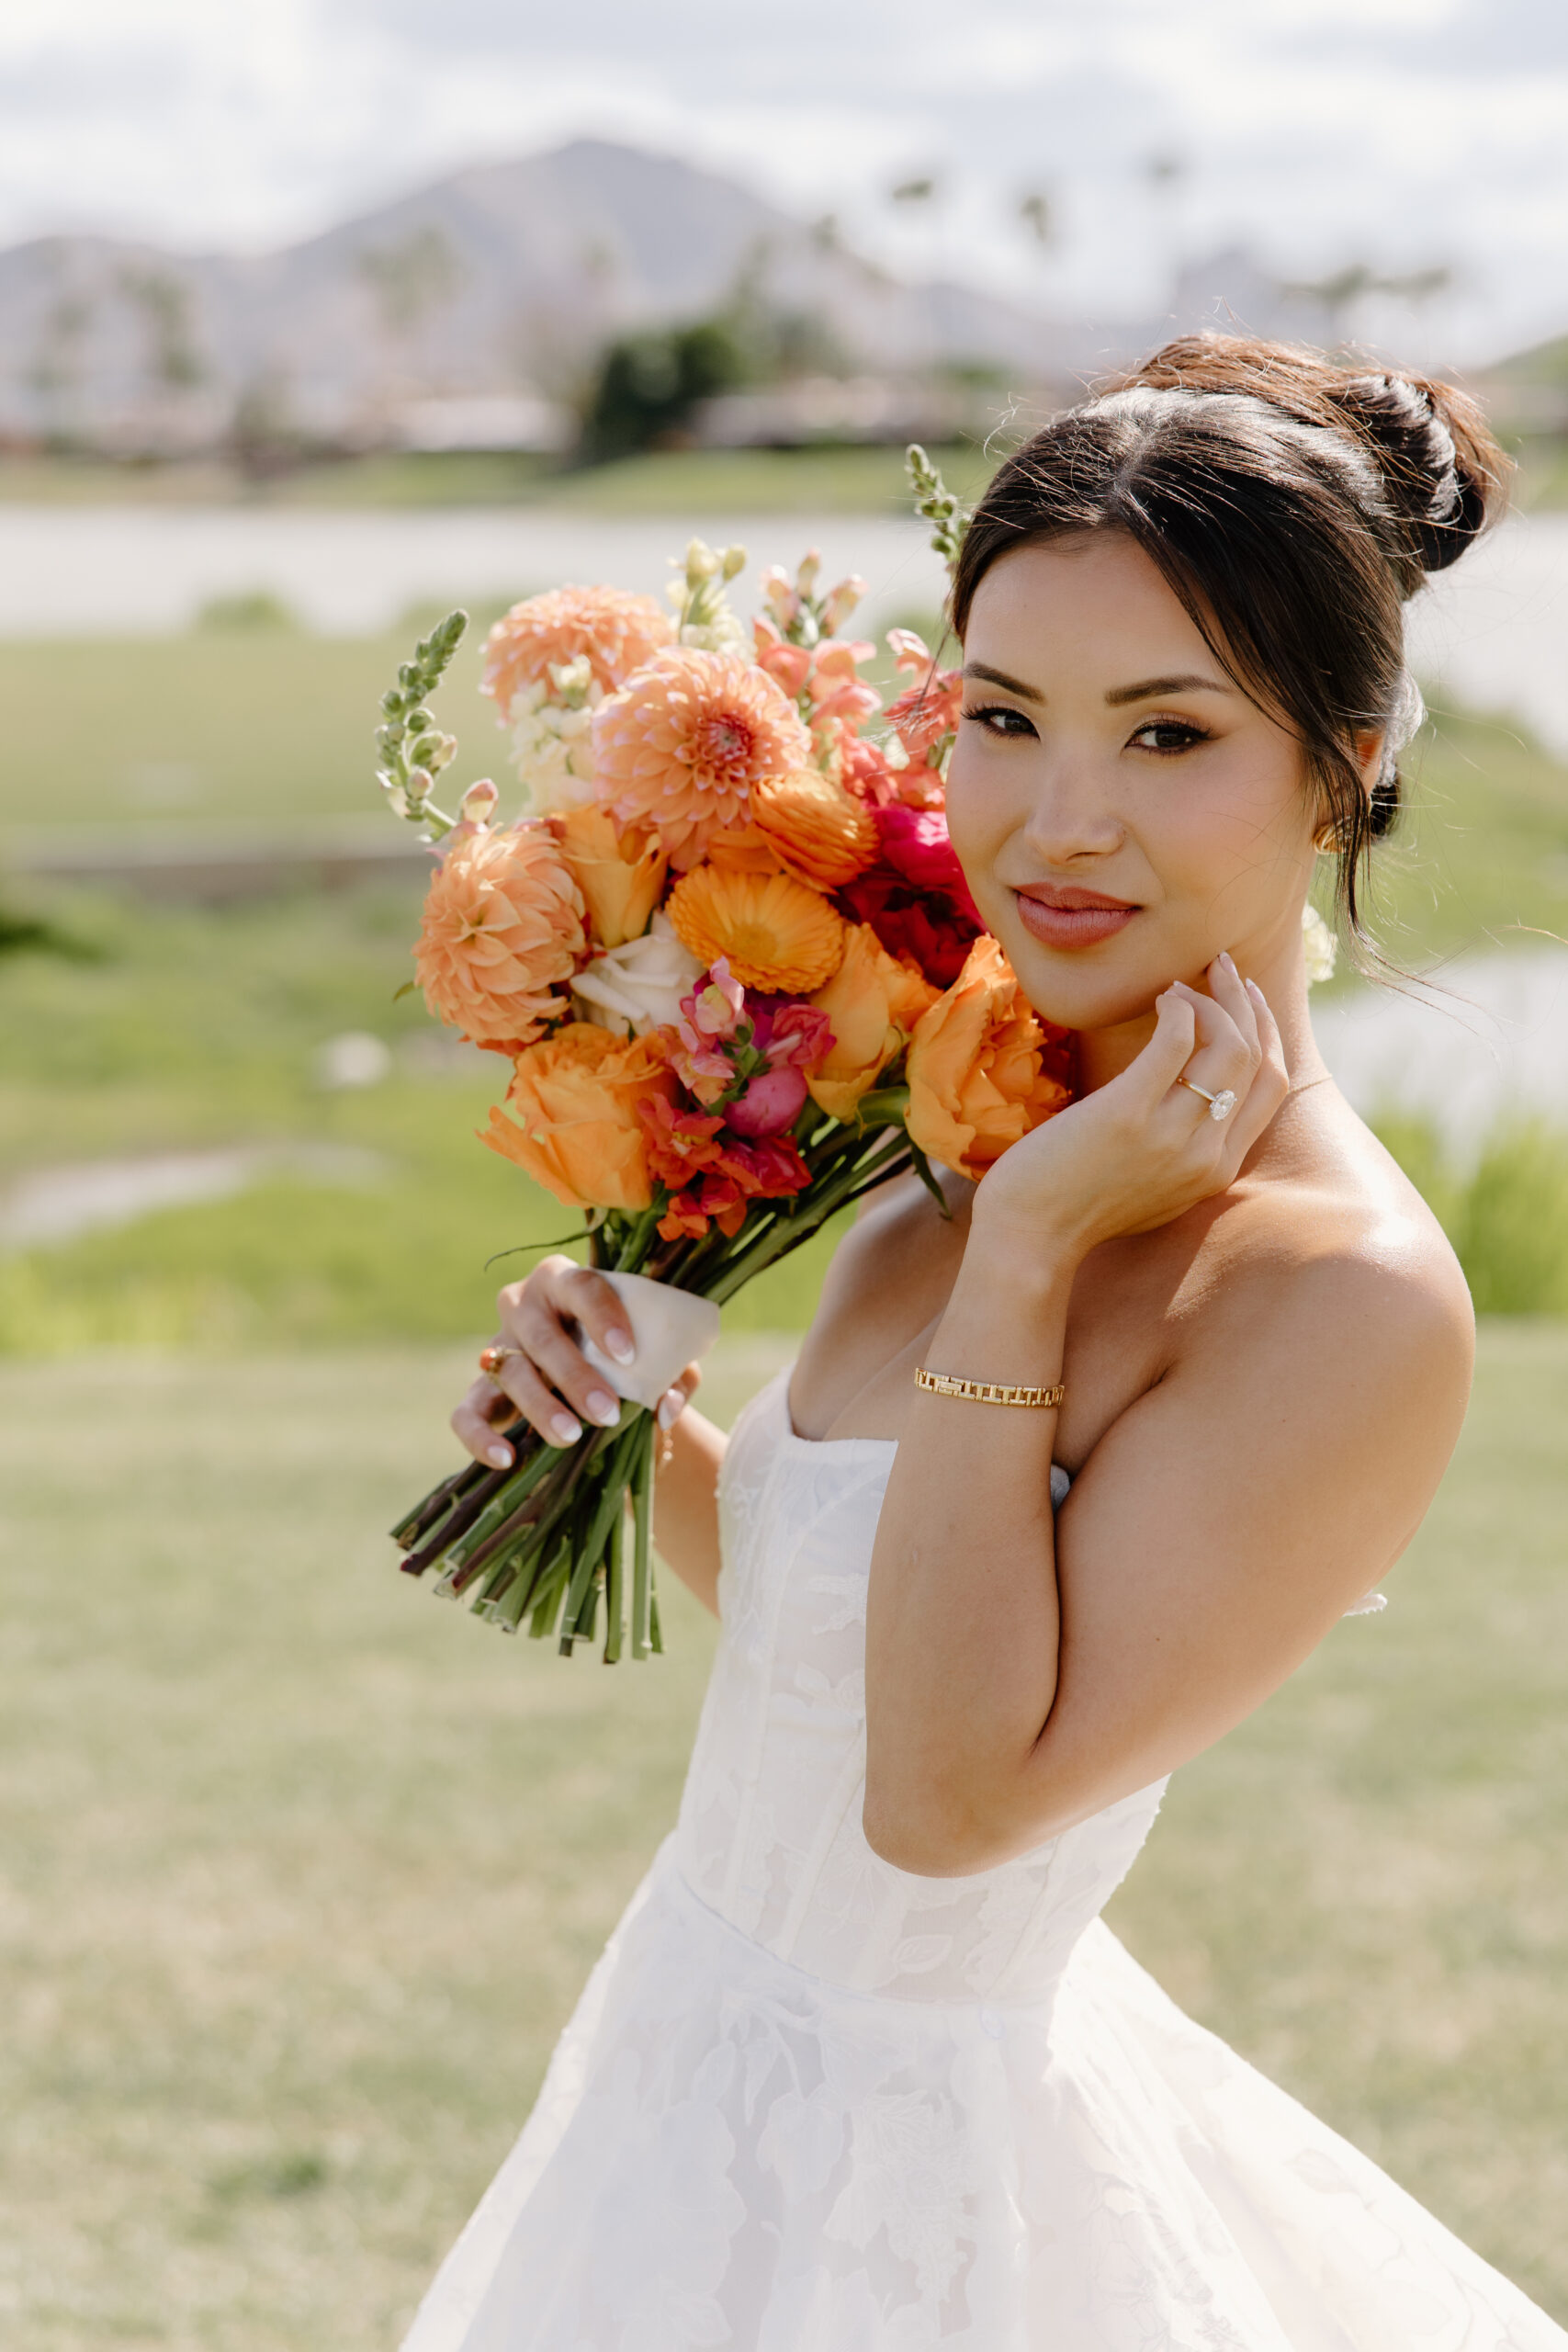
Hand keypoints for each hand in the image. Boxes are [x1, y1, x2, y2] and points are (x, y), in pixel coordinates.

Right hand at [450, 1256, 700, 1470]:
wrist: (596, 1376)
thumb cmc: (630, 1353)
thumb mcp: (661, 1356)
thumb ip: (674, 1375)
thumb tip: (666, 1409)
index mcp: (568, 1281)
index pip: (582, 1287)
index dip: (603, 1318)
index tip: (628, 1356)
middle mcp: (524, 1305)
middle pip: (541, 1335)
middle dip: (574, 1376)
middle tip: (607, 1413)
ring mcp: (498, 1347)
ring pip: (508, 1372)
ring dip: (539, 1406)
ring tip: (571, 1438)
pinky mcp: (480, 1389)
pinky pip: (466, 1411)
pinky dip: (480, 1436)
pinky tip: (507, 1459)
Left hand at [973, 954, 1289, 1262]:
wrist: (1030, 1239)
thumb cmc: (1075, 1208)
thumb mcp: (1152, 1187)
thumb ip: (1183, 1150)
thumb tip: (1190, 1090)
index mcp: (1218, 1171)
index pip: (1272, 1088)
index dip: (1268, 1033)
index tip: (1250, 1000)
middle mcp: (1207, 1155)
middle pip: (1258, 1060)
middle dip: (1248, 1004)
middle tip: (1223, 968)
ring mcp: (1172, 1136)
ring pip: (1228, 1046)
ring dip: (1212, 999)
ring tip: (1181, 983)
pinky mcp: (1129, 1114)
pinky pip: (1176, 1041)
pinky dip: (1178, 1009)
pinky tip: (1162, 999)